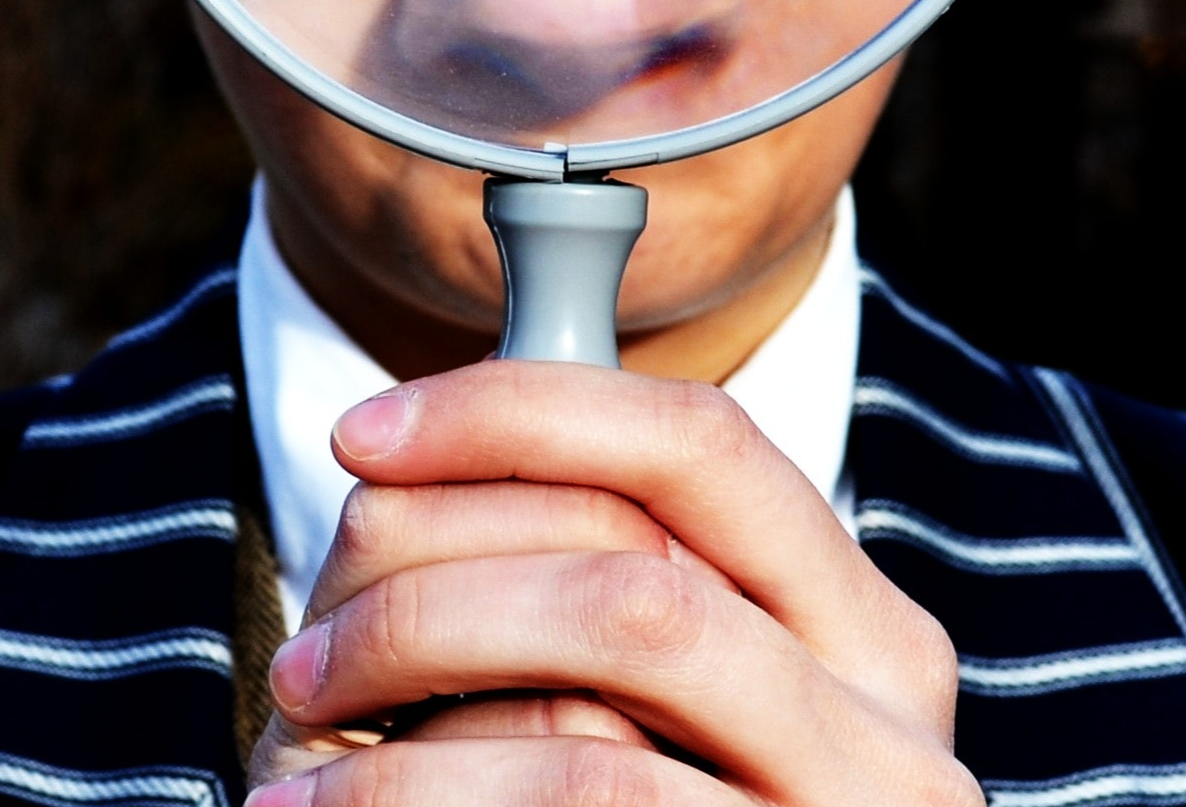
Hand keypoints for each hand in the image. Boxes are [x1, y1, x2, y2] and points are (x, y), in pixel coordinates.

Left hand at [244, 361, 977, 806]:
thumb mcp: (685, 704)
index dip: (516, 416)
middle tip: (308, 660)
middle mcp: (885, 746)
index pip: (701, 449)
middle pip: (630, 592)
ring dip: (396, 761)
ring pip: (583, 751)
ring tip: (300, 776)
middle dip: (426, 607)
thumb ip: (605, 584)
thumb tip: (400, 465)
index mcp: (871, 640)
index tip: (361, 435)